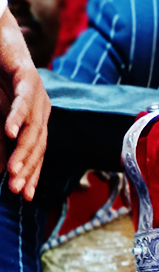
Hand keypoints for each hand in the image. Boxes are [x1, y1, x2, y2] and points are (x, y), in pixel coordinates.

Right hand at [0, 7, 49, 199]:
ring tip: (12, 172)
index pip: (38, 152)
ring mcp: (38, 91)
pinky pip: (23, 100)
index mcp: (36, 118)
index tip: (25, 197)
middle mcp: (42, 107)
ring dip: (22, 151)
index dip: (33, 174)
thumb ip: (0, 140)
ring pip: (33, 128)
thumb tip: (1, 170)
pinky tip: (10, 133)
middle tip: (16, 191)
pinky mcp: (27, 74)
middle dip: (27, 170)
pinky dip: (16, 117)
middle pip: (38, 145)